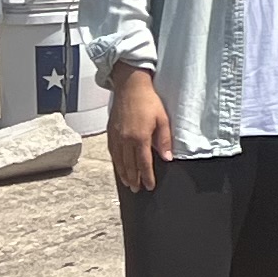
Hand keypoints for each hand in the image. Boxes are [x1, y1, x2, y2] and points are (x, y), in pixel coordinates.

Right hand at [106, 66, 171, 190]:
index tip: (149, 186)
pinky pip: (112, 151)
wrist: (130, 86)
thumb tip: (167, 157)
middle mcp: (125, 140)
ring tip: (128, 183)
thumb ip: (164, 140)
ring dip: (124, 174)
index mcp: (140, 138)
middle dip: (134, 179)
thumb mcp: (163, 119)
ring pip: (119, 161)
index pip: (144, 163)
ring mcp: (116, 136)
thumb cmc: (148, 101)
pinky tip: (118, 166)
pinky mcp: (110, 131)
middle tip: (136, 189)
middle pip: (129, 165)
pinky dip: (115, 162)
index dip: (147, 177)